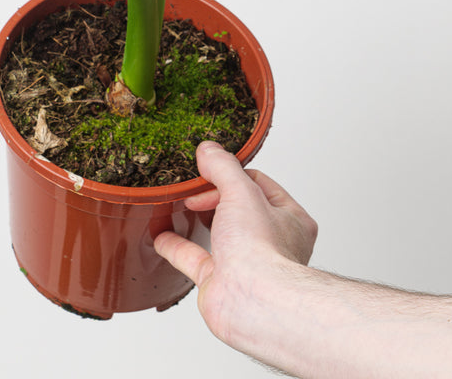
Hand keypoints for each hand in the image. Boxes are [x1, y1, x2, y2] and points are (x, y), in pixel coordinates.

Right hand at [154, 141, 316, 344]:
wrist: (252, 301)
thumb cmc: (262, 252)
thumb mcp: (242, 191)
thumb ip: (223, 167)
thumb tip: (209, 149)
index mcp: (289, 219)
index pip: (259, 183)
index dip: (232, 174)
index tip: (209, 169)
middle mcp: (269, 242)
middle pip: (236, 207)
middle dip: (213, 196)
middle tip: (194, 187)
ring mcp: (243, 263)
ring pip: (216, 233)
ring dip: (196, 218)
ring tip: (180, 203)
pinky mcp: (218, 281)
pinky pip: (192, 258)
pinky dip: (175, 245)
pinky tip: (161, 234)